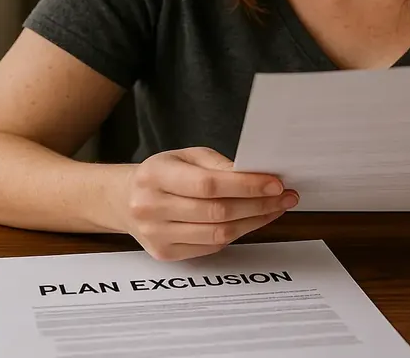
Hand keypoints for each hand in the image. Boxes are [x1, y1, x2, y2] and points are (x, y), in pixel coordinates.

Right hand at [117, 147, 297, 260]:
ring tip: (275, 209)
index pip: (208, 184)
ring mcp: (156, 234)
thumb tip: (256, 176)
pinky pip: (211, 247)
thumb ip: (218, 165)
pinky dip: (237, 234)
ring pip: (218, 233)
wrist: (125, 200)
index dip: (246, 185)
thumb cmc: (163, 174)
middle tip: (285, 196)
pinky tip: (252, 221)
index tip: (275, 183)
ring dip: (254, 222)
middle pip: (217, 211)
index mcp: (155, 175)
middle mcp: (151, 207)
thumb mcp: (186, 156)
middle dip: (258, 204)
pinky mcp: (165, 253)